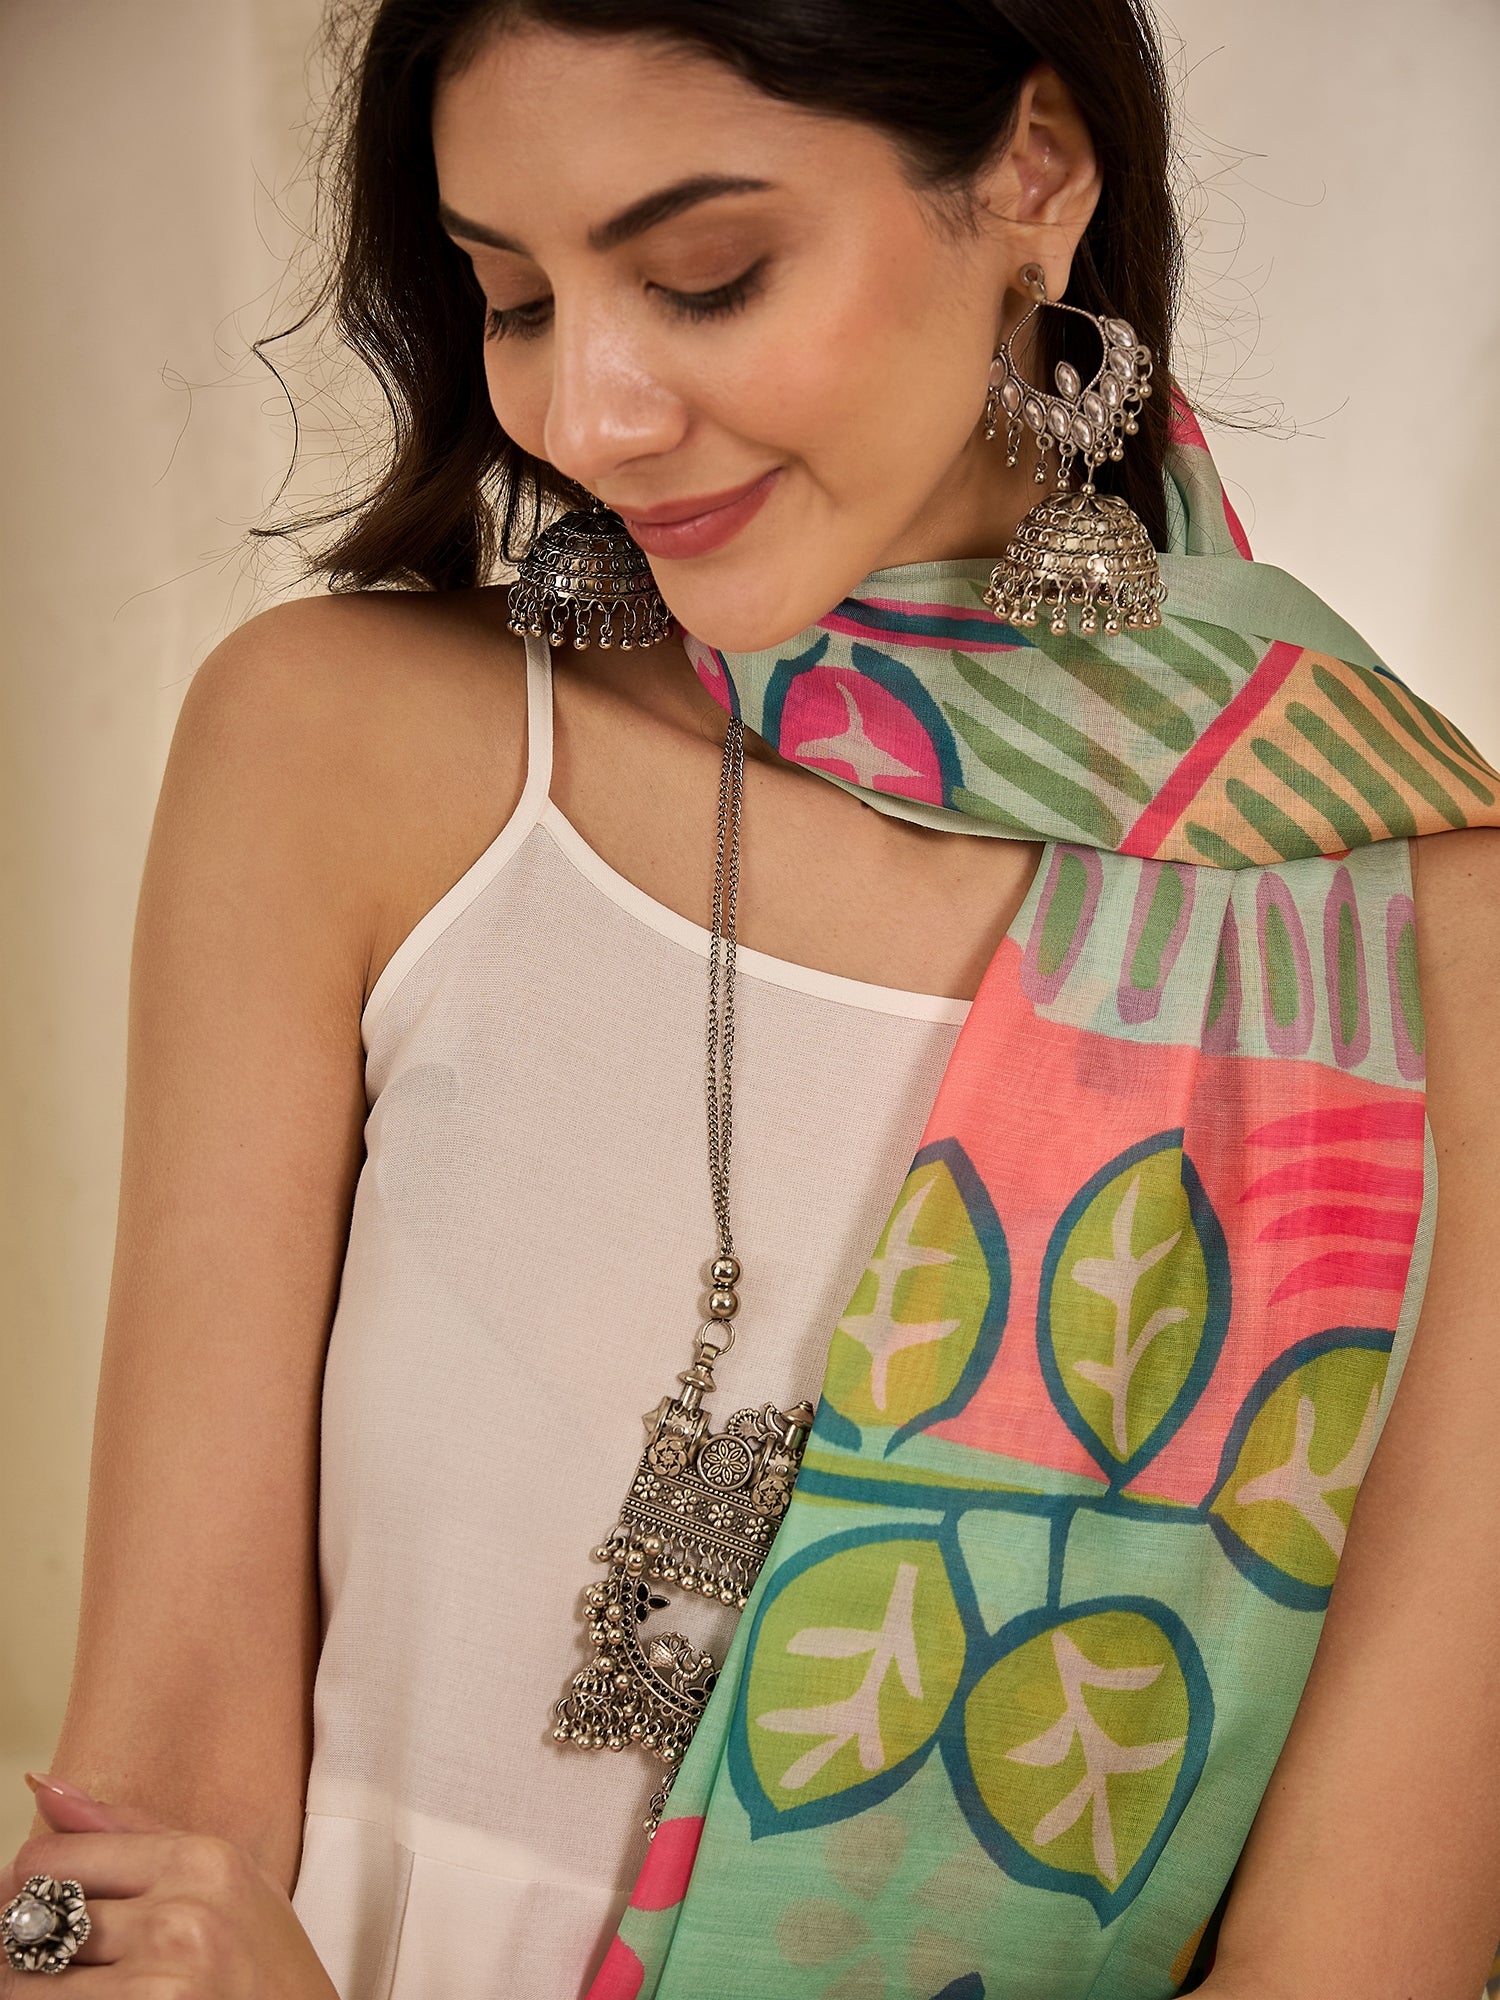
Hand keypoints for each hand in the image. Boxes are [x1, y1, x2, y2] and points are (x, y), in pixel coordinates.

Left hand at [1, 1773, 337, 1997]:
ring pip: (24, 1984)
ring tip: (70, 1988)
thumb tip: (41, 1784)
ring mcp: (162, 1982)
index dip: (21, 1889)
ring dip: (30, 1989)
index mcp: (200, 1860)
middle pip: (29, 1920)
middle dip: (19, 1945)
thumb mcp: (223, 1876)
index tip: (25, 1913)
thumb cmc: (263, 1964)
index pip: (49, 1860)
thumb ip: (131, 1828)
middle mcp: (181, 1917)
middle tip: (51, 1958)